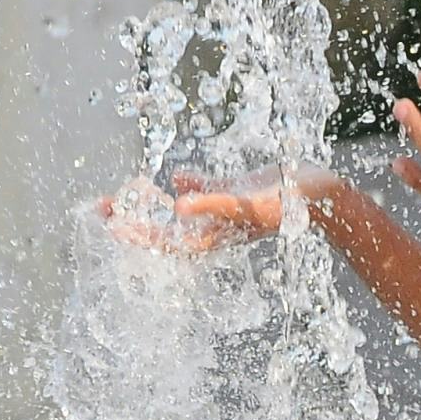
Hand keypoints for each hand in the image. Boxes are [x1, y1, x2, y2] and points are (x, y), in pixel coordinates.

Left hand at [97, 170, 305, 253]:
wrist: (321, 196)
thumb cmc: (285, 203)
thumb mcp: (244, 202)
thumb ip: (209, 201)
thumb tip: (176, 204)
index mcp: (211, 234)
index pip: (162, 238)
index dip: (134, 231)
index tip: (107, 222)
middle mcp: (212, 226)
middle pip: (162, 227)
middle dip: (131, 217)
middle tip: (99, 207)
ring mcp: (221, 209)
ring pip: (177, 211)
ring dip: (151, 203)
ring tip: (125, 193)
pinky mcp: (234, 193)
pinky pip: (202, 193)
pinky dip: (186, 188)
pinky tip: (175, 180)